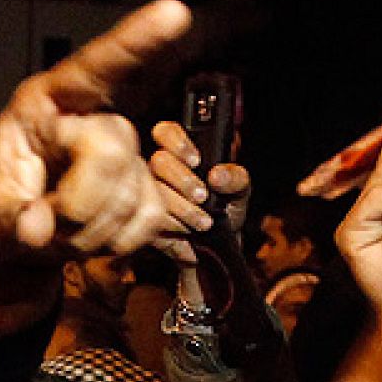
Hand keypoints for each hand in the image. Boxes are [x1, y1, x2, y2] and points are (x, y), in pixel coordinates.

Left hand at [0, 0, 191, 271]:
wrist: (12, 240)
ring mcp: (121, 154)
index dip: (135, 40)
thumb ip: (8, 221)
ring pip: (133, 190)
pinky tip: (90, 237)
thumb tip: (36, 229)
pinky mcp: (143, 189)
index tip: (173, 12)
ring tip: (61, 231)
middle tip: (49, 224)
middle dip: (81, 201)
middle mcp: (89, 119)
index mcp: (44, 105)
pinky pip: (150, 216)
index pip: (94, 67)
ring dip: (94, 229)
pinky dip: (118, 239)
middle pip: (112, 148)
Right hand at [148, 119, 251, 268]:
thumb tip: (218, 176)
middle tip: (203, 196)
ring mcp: (147, 194)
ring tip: (203, 222)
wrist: (215, 249)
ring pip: (154, 192)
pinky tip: (188, 234)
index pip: (166, 132)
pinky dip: (173, 228)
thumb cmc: (224, 212)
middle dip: (183, 181)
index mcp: (181, 154)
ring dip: (182, 209)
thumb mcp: (239, 192)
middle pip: (158, 161)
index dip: (177, 142)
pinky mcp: (142, 220)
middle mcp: (160, 170)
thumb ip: (236, 178)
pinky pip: (149, 219)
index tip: (196, 161)